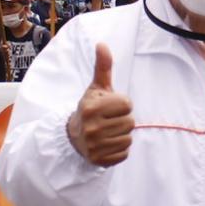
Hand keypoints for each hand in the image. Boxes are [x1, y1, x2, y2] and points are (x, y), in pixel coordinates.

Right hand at [67, 44, 133, 166]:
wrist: (74, 136)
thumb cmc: (91, 108)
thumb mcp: (96, 88)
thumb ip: (103, 67)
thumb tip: (102, 44)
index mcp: (91, 107)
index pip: (127, 104)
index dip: (122, 104)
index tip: (110, 106)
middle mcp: (92, 127)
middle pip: (130, 122)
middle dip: (122, 120)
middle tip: (108, 120)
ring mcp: (95, 146)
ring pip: (128, 138)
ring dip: (121, 134)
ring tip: (108, 131)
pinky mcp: (100, 160)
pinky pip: (124, 153)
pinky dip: (119, 149)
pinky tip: (107, 144)